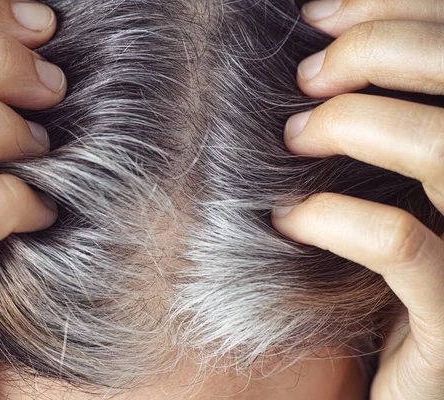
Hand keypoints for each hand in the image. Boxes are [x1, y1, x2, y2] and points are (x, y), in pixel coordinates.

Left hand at [272, 1, 443, 398]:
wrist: (394, 376)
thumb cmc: (382, 265)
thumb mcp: (386, 182)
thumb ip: (380, 121)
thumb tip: (321, 49)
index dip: (396, 12)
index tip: (320, 15)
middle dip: (380, 49)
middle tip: (307, 74)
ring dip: (357, 123)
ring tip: (295, 135)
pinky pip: (404, 246)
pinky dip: (338, 219)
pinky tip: (288, 220)